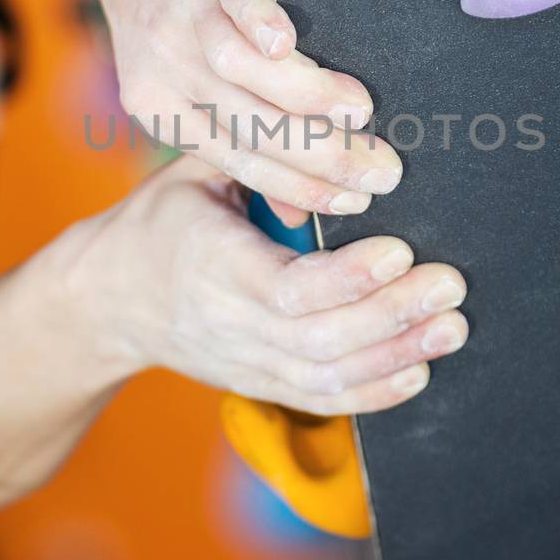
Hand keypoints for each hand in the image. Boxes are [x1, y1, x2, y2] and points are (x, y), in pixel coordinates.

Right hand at [49, 157, 468, 414]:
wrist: (108, 300)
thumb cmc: (162, 221)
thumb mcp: (194, 175)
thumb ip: (260, 164)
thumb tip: (335, 160)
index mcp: (212, 265)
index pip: (287, 288)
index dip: (349, 279)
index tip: (401, 251)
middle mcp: (228, 324)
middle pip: (319, 340)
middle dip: (392, 316)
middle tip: (449, 285)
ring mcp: (243, 362)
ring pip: (327, 377)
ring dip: (396, 355)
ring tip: (451, 326)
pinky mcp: (255, 383)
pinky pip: (320, 399)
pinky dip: (374, 392)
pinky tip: (419, 370)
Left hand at [80, 0, 402, 221]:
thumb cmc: (175, 16)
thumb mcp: (190, 87)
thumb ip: (242, 147)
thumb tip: (302, 216)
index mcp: (165, 111)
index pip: (242, 164)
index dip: (303, 187)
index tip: (360, 199)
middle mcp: (169, 72)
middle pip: (252, 127)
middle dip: (324, 155)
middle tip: (382, 166)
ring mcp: (183, 19)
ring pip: (243, 72)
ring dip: (307, 97)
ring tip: (362, 111)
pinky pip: (232, 3)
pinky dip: (260, 23)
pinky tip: (292, 42)